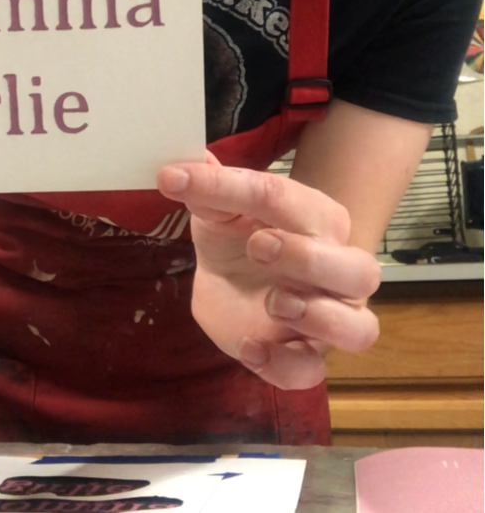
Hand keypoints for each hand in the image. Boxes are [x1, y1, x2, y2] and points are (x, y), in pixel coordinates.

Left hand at [157, 152, 380, 388]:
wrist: (234, 284)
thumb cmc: (239, 236)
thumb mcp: (217, 212)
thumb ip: (207, 190)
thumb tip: (181, 164)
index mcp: (315, 218)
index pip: (283, 197)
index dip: (228, 187)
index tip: (175, 182)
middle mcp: (337, 267)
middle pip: (359, 268)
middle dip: (309, 258)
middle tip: (258, 246)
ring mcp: (330, 316)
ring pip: (360, 328)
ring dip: (318, 316)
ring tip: (274, 302)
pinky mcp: (309, 356)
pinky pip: (314, 371)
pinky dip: (283, 364)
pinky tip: (249, 348)